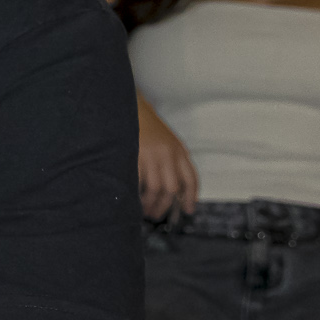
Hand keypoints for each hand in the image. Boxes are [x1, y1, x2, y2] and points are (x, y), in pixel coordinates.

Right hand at [136, 102, 198, 219]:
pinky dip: (137, 192)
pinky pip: (138, 181)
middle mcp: (168, 153)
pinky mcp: (135, 155)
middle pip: (172, 188)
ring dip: (150, 203)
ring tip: (144, 210)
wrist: (128, 106)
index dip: (190, 197)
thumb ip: (173, 159)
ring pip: (156, 188)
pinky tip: (133, 197)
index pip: (190, 178)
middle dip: (165, 206)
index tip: (188, 210)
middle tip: (156, 214)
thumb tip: (174, 187)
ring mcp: (151, 155)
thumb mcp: (166, 140)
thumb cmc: (145, 124)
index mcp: (179, 150)